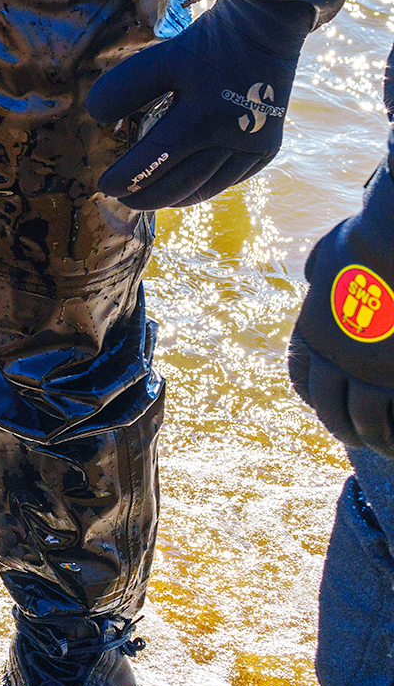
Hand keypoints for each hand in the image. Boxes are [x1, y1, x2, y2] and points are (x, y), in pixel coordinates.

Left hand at [86, 0, 312, 208]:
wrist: (264, 30)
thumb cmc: (206, 45)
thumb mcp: (159, 59)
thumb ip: (125, 89)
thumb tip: (96, 117)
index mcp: (202, 117)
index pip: (156, 159)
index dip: (128, 177)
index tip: (105, 187)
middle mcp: (232, 138)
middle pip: (181, 183)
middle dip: (147, 196)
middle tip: (123, 199)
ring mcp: (254, 147)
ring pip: (208, 187)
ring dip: (175, 197)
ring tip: (149, 198)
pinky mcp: (267, 148)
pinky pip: (231, 179)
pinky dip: (206, 187)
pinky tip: (186, 188)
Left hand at [287, 163, 393, 455]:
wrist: (393, 243)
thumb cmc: (369, 239)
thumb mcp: (331, 251)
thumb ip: (320, 267)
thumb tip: (311, 272)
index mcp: (311, 330)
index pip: (302, 375)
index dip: (311, 394)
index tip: (321, 404)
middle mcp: (335, 356)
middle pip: (330, 407)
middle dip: (340, 425)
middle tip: (353, 436)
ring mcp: (371, 369)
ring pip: (365, 421)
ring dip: (373, 437)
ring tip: (382, 446)